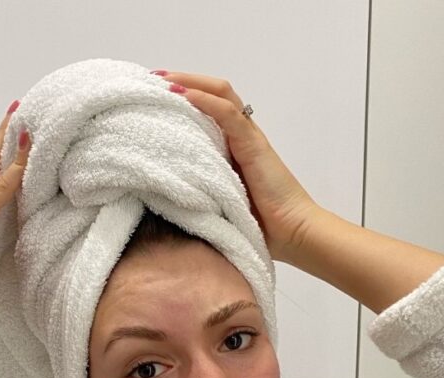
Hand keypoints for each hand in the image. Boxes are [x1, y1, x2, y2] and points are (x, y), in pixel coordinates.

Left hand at [154, 70, 320, 263]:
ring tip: (161, 80)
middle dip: (182, 80)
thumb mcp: (220, 200)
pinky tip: (183, 95)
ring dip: (190, 83)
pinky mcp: (253, 145)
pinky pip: (228, 114)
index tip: (153, 95)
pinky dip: (205, 101)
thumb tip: (165, 192)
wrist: (292, 231)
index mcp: (234, 146)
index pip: (209, 107)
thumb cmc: (259, 223)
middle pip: (214, 93)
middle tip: (151, 79)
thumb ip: (201, 188)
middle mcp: (241, 135)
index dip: (183, 96)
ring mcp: (248, 137)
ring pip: (221, 94)